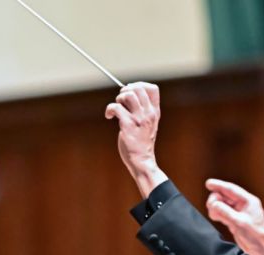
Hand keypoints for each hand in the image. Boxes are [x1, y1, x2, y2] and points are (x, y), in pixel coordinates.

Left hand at [105, 82, 167, 197]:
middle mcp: (148, 113)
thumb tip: (128, 97)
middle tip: (120, 101)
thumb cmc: (142, 143)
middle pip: (138, 88)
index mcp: (154, 112)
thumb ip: (143, 111)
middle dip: (126, 91)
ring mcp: (138, 119)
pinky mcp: (128, 125)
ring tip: (116, 109)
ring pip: (128, 95)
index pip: (152, 89)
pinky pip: (116, 108)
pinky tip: (109, 116)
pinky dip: (110, 109)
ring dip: (118, 99)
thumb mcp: (149, 125)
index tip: (131, 92)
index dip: (140, 85)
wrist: (142, 161)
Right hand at [205, 179, 263, 254]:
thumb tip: (214, 204)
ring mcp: (238, 212)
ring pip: (222, 204)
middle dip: (216, 200)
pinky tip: (216, 218)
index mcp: (248, 201)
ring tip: (215, 216)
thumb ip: (225, 212)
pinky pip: (222, 212)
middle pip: (224, 196)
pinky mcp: (234, 220)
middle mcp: (243, 204)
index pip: (231, 189)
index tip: (208, 184)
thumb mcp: (239, 223)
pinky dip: (217, 214)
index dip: (219, 185)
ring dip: (215, 208)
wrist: (260, 249)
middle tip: (211, 209)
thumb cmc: (256, 236)